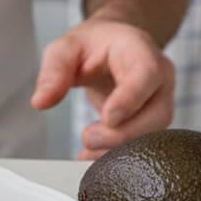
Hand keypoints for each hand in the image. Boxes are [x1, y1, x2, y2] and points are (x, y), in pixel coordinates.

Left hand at [29, 19, 175, 159]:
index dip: (130, 100)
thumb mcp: (65, 48)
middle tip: (88, 138)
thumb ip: (53, 72)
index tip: (107, 118)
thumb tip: (40, 102)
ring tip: (87, 148)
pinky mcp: (153, 120)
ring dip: (120, 148)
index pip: (146, 75)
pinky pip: (145, 142)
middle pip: (157, 113)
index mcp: (140, 51)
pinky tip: (93, 156)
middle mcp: (159, 78)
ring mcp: (160, 101)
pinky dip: (119, 152)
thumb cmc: (92, 44)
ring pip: (154, 134)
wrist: (111, 46)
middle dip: (123, 133)